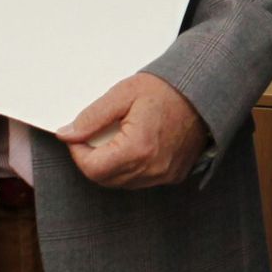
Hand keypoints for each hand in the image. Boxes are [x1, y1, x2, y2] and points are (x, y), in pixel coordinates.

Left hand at [58, 73, 209, 188]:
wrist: (203, 91)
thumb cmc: (166, 89)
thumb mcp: (122, 94)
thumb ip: (92, 117)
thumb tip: (67, 135)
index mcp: (138, 148)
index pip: (92, 169)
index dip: (78, 153)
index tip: (79, 136)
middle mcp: (152, 168)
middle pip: (104, 179)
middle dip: (93, 159)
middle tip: (98, 134)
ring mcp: (164, 175)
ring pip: (121, 182)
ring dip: (111, 165)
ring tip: (119, 137)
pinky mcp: (173, 176)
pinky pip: (140, 180)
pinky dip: (130, 168)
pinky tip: (136, 146)